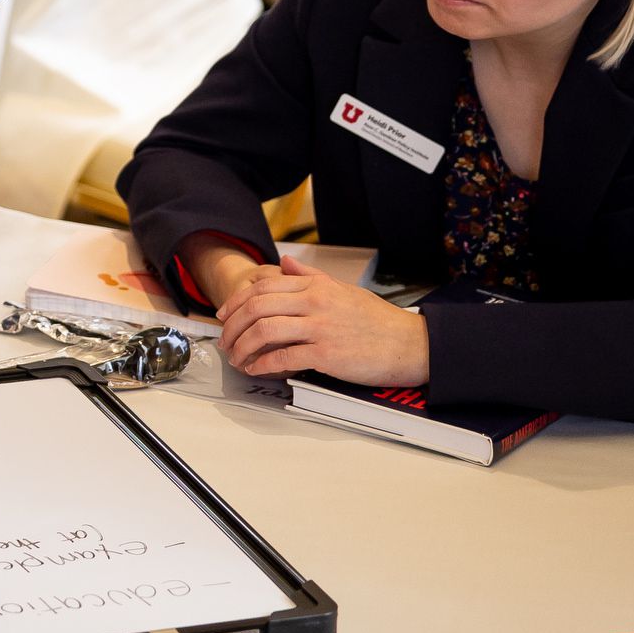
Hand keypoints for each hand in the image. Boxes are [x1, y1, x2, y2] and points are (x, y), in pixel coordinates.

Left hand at [217, 253, 429, 384]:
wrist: (409, 344)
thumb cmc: (377, 320)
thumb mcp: (343, 289)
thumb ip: (311, 277)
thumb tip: (285, 263)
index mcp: (317, 287)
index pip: (264, 286)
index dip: (237, 300)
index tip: (224, 314)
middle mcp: (315, 303)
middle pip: (257, 307)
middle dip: (233, 325)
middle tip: (224, 340)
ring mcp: (320, 328)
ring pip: (265, 331)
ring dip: (243, 346)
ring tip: (236, 358)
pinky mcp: (326, 354)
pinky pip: (284, 357)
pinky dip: (263, 364)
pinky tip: (255, 369)